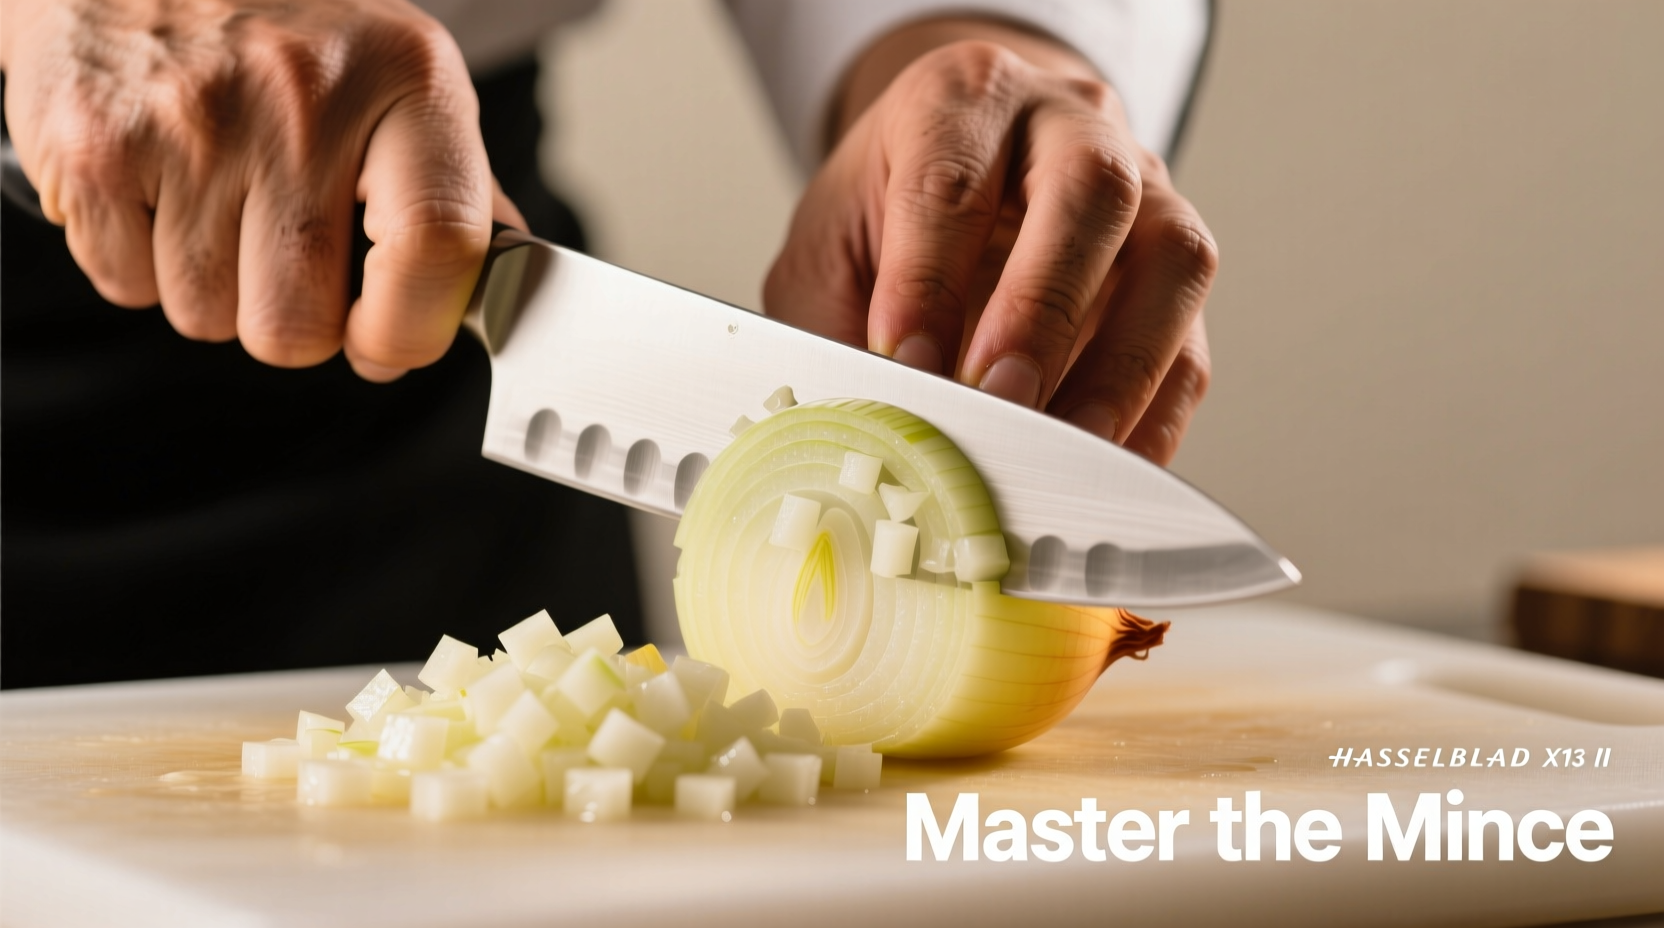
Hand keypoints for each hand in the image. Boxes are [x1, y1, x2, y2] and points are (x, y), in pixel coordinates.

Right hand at [0, 0, 524, 380]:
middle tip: (285, 251)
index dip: (409, 330)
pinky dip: (138, 260)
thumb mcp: (401, 78)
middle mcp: (303, 97)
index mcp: (409, 81)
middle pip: (298, 326)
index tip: (384, 341)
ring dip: (214, 287)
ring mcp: (191, 119)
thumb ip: (457, 190)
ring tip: (217, 198)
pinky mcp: (91, 141)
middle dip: (292, 320)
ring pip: (207, 317)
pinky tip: (158, 187)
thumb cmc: (290, 31)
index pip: (437, 251)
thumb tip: (502, 289)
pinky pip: (126, 285)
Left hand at [762, 20, 1215, 464]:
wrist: (963, 166)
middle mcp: (1070, 126)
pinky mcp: (1175, 272)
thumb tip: (859, 428)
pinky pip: (1190, 344)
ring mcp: (1144, 192)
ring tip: (1063, 449)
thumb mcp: (830, 246)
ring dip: (1120, 369)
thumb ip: (834, 323)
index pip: (951, 180)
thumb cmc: (890, 211)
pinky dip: (1152, 416)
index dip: (928, 280)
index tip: (906, 362)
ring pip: (1171, 259)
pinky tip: (1104, 466)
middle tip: (1000, 396)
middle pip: (1089, 192)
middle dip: (1043, 308)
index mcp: (964, 99)